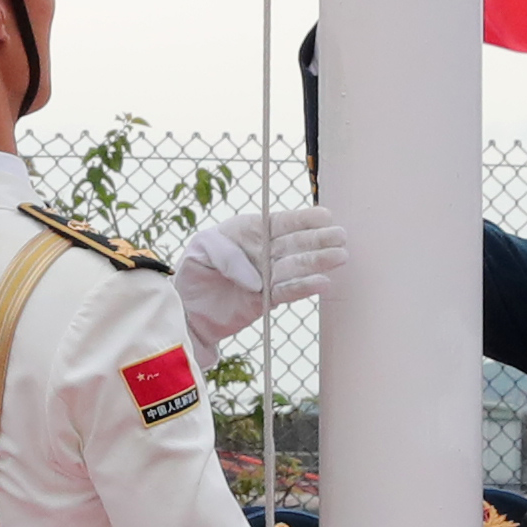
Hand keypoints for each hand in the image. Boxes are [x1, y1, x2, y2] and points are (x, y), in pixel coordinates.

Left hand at [175, 205, 340, 345]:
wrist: (186, 310)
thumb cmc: (192, 272)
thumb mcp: (201, 250)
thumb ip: (225, 254)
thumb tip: (257, 278)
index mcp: (250, 231)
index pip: (281, 222)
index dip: (303, 219)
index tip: (324, 216)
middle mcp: (263, 251)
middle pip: (295, 243)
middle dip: (318, 239)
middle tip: (340, 237)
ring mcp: (268, 275)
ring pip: (296, 266)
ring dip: (318, 261)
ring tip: (340, 257)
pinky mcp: (267, 299)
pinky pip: (288, 292)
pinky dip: (304, 288)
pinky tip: (323, 283)